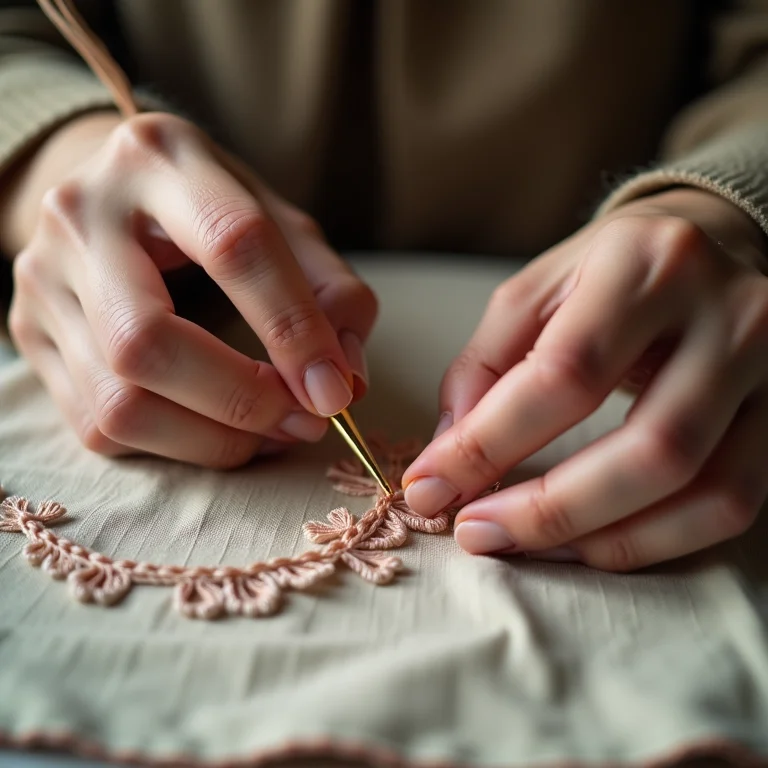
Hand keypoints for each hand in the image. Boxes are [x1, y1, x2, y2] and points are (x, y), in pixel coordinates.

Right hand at [3, 111, 376, 466]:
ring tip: (269, 431)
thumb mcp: (282, 225)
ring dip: (212, 439)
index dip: (292, 327)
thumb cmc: (212, 213)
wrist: (114, 199)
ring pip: (118, 401)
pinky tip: (218, 430)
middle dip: (241, 400)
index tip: (334, 390)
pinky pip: (99, 426)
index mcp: (160, 158)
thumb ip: (331, 291)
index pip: (233, 244)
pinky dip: (175, 446)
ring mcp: (43, 280)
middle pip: (147, 341)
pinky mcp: (31, 336)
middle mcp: (82, 213)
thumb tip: (346, 379)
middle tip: (302, 420)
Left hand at [402, 188, 767, 570]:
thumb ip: (485, 365)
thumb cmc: (609, 270)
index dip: (489, 444)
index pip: (565, 374)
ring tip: (526, 544)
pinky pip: (733, 503)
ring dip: (603, 539)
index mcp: (645, 264)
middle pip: (650, 448)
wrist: (712, 242)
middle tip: (476, 532)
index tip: (428, 486)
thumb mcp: (534, 292)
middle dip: (550, 511)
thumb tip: (448, 454)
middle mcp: (728, 314)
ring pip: (703, 489)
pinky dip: (656, 540)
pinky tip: (592, 541)